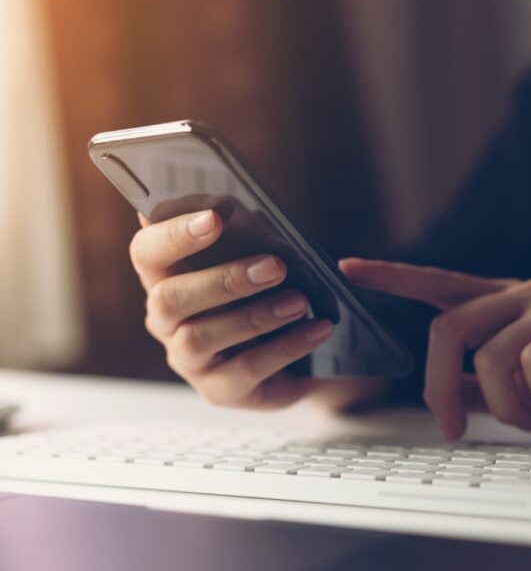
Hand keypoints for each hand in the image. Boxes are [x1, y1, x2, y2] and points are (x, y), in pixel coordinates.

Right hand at [130, 210, 376, 409]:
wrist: (301, 350)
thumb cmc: (268, 289)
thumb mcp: (259, 253)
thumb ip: (243, 231)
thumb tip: (228, 206)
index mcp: (165, 277)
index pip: (147, 252)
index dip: (174, 234)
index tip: (215, 217)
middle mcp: (165, 320)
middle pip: (169, 299)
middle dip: (223, 280)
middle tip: (275, 266)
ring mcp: (188, 359)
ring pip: (201, 337)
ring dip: (255, 315)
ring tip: (300, 300)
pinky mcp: (218, 390)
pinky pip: (246, 369)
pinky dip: (286, 346)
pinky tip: (317, 328)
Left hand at [341, 258, 530, 437]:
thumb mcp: (516, 390)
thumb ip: (477, 381)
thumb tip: (439, 386)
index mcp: (501, 303)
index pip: (437, 283)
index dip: (392, 276)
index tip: (348, 268)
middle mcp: (523, 292)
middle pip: (449, 329)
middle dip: (439, 386)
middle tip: (453, 425)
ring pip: (491, 353)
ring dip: (505, 403)